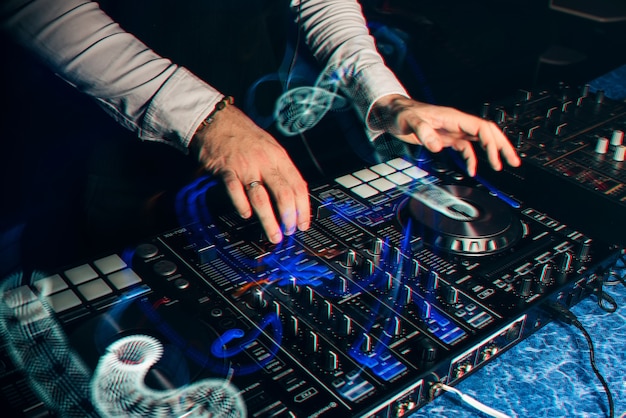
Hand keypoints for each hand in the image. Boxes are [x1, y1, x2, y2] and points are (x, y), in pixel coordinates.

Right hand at [191, 104, 309, 242]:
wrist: (217, 121)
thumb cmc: (244, 136)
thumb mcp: (270, 148)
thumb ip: (280, 171)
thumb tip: (293, 197)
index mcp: (279, 157)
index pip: (298, 185)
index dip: (303, 208)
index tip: (303, 223)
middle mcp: (265, 162)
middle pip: (283, 194)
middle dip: (288, 217)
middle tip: (288, 232)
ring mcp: (245, 166)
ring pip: (261, 198)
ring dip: (268, 220)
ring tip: (273, 235)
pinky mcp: (226, 170)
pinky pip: (235, 191)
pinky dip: (241, 205)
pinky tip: (246, 215)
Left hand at [371, 95, 520, 175]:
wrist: (392, 113)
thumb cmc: (401, 113)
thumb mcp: (411, 122)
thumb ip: (424, 132)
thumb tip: (437, 146)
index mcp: (454, 118)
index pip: (482, 128)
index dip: (493, 143)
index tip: (497, 159)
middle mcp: (457, 123)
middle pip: (488, 132)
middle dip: (502, 146)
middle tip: (513, 161)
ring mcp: (453, 130)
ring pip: (479, 140)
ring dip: (491, 153)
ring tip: (501, 167)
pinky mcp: (446, 137)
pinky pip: (465, 148)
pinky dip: (471, 159)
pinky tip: (472, 170)